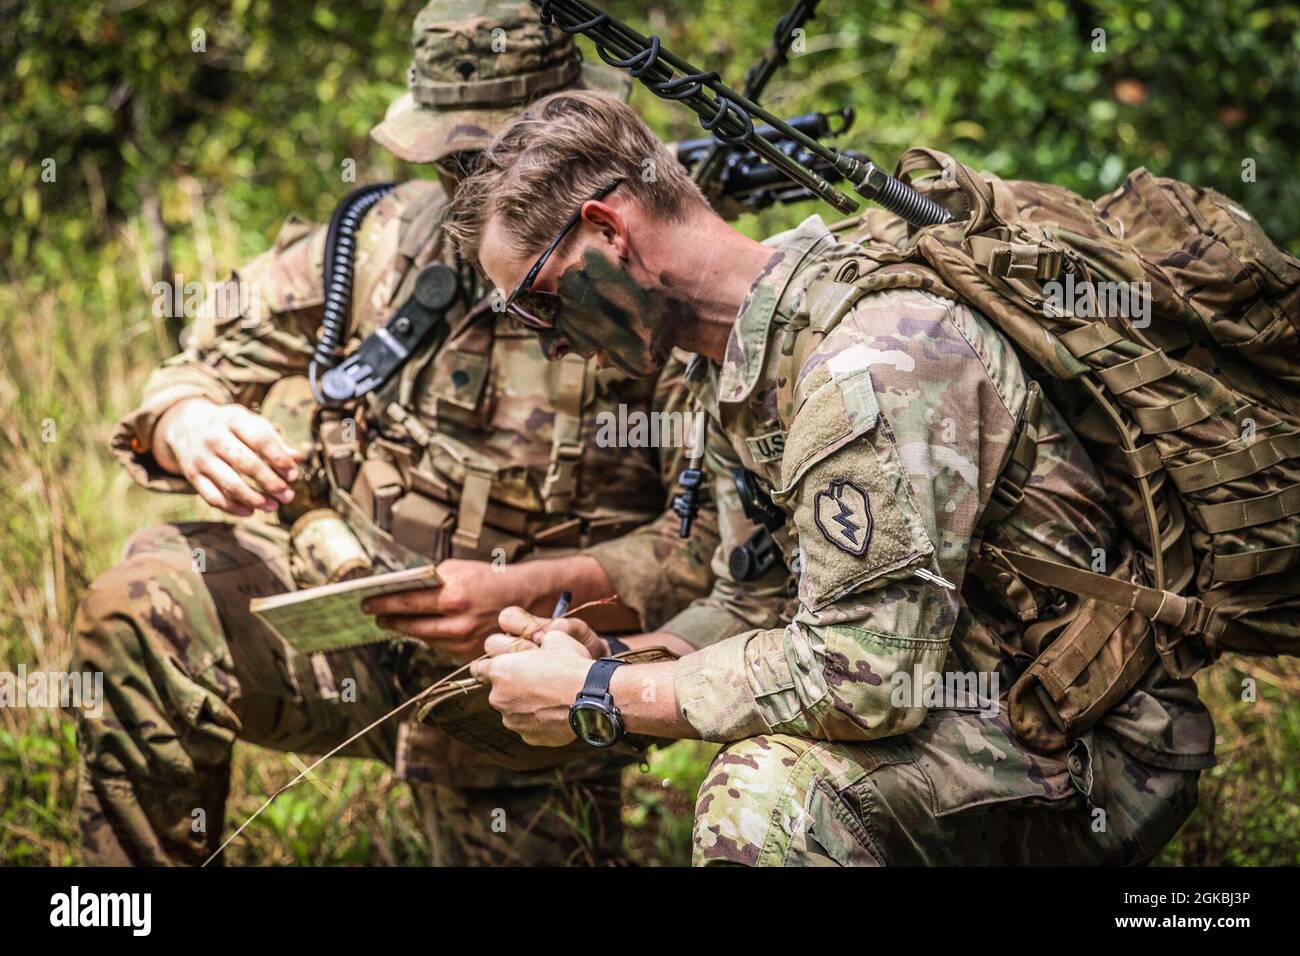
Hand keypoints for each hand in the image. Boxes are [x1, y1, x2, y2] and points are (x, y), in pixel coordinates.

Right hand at [154, 397, 301, 515]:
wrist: (185, 423)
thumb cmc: (230, 426)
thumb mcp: (251, 423)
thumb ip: (275, 441)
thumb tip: (298, 459)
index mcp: (233, 419)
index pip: (261, 440)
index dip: (280, 459)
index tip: (293, 474)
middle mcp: (214, 437)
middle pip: (247, 464)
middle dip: (271, 483)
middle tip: (288, 495)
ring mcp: (201, 458)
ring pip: (230, 484)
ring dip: (255, 499)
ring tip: (273, 506)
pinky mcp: (192, 475)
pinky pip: (213, 497)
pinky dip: (233, 508)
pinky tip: (250, 511)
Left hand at [362, 560, 544, 661]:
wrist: (527, 598)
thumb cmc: (492, 578)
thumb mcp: (460, 569)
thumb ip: (432, 579)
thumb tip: (403, 586)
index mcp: (453, 596)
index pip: (406, 602)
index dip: (382, 603)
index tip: (365, 603)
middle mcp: (457, 622)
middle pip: (410, 624)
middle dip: (388, 619)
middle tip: (373, 615)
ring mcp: (463, 641)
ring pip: (423, 637)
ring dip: (406, 629)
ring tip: (392, 621)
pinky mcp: (469, 653)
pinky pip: (439, 645)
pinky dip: (429, 636)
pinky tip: (421, 628)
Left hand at [470, 606, 598, 746]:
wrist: (591, 698)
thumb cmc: (571, 664)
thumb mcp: (554, 638)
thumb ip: (536, 641)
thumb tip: (539, 639)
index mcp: (500, 671)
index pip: (478, 670)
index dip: (488, 667)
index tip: (497, 667)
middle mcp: (499, 698)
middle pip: (499, 692)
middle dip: (513, 686)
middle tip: (538, 680)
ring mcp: (513, 721)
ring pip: (514, 711)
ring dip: (526, 705)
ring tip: (551, 698)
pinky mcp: (528, 737)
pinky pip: (530, 726)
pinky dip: (539, 721)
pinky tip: (557, 712)